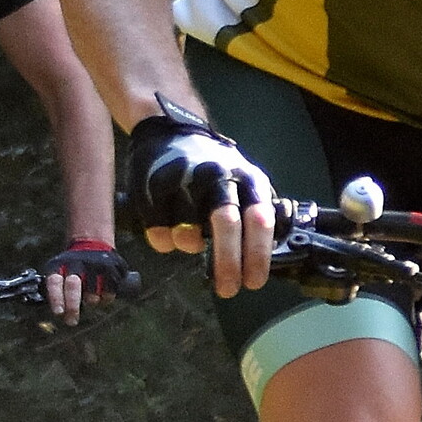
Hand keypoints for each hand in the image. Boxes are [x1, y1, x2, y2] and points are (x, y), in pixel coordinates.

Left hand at [42, 240, 136, 322]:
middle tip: (71, 322)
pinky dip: (106, 298)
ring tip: (90, 298)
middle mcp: (76, 263)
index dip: (56, 298)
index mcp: (59, 265)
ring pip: (92, 295)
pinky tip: (103, 293)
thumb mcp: (58, 272)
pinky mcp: (112, 267)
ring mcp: (95, 264)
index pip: (55, 282)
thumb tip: (57, 316)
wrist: (92, 242)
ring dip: (91, 302)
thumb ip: (55, 291)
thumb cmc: (71, 267)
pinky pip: (109, 293)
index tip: (59, 313)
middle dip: (72, 307)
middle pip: (73, 287)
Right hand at [122, 98, 274, 297]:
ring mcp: (183, 180)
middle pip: (226, 224)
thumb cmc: (215, 166)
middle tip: (228, 290)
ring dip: (190, 247)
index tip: (253, 282)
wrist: (170, 131)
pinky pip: (158, 232)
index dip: (257, 255)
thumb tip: (269, 257)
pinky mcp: (153, 187)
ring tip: (192, 241)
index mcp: (246, 177)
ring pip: (187, 234)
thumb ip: (256, 211)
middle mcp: (217, 176)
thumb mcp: (246, 179)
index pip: (259, 219)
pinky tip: (170, 232)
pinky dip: (165, 242)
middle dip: (228, 263)